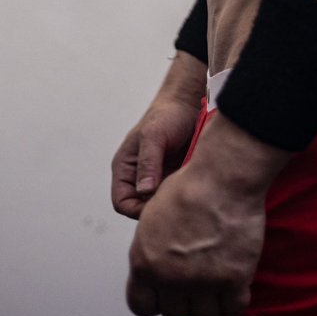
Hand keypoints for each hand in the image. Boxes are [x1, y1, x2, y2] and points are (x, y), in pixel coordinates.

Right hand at [111, 94, 200, 219]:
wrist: (190, 104)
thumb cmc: (167, 115)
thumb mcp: (154, 135)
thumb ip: (148, 162)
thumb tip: (144, 191)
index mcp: (126, 169)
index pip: (122, 203)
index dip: (135, 210)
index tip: (157, 206)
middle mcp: (140, 178)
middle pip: (143, 208)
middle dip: (158, 209)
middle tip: (176, 201)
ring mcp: (159, 180)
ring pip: (162, 204)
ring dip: (173, 202)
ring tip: (186, 191)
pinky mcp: (176, 179)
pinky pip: (177, 196)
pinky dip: (185, 194)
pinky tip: (195, 187)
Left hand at [126, 160, 266, 315]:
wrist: (222, 176)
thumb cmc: (190, 186)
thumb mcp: (152, 216)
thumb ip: (149, 249)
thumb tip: (153, 267)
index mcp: (144, 262)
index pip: (141, 306)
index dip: (155, 301)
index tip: (167, 293)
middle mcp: (170, 277)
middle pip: (174, 314)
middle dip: (184, 299)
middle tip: (196, 281)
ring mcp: (202, 281)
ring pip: (204, 315)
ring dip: (210, 302)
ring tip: (216, 282)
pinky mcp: (234, 278)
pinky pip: (234, 308)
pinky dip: (235, 298)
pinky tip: (235, 281)